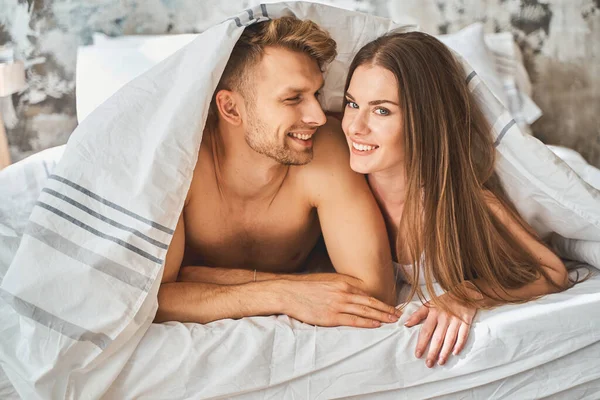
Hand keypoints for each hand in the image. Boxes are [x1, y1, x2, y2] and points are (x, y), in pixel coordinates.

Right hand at [280, 280, 400, 327]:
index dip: (383, 302)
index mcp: (344, 283)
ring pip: (365, 312)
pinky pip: (353, 321)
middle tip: (400, 316)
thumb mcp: (328, 282)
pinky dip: (367, 323)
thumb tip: (355, 293)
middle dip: (387, 310)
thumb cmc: (306, 288)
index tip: (393, 307)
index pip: (368, 294)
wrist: (289, 292)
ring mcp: (338, 305)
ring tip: (393, 321)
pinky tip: (376, 325)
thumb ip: (342, 287)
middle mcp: (344, 293)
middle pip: (371, 303)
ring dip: (381, 317)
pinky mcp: (330, 316)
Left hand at [404, 295, 476, 366]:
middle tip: (428, 364)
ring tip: (440, 362)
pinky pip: (463, 335)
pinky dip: (460, 344)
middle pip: (437, 338)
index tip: (417, 354)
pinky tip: (455, 353)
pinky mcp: (466, 321)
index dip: (421, 343)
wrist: (464, 291)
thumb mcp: (429, 304)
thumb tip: (405, 324)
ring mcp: (456, 319)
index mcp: (433, 313)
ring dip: (445, 352)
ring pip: (450, 339)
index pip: (426, 331)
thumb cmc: (444, 300)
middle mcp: (444, 317)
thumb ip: (417, 314)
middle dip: (432, 352)